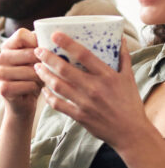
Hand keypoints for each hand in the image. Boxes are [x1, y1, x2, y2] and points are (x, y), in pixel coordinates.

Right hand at [0, 28, 41, 118]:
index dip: (36, 42)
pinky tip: (33, 89)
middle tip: (46, 69)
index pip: (21, 34)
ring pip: (30, 70)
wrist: (24, 101)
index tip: (43, 50)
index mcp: (7, 46)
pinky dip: (35, 88)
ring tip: (40, 79)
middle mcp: (0, 58)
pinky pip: (28, 84)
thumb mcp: (37, 58)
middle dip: (42, 62)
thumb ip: (41, 45)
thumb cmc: (33, 76)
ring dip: (40, 76)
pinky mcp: (3, 88)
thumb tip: (54, 38)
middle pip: (29, 53)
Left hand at [34, 33, 145, 148]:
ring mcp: (85, 103)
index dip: (68, 43)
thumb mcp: (129, 78)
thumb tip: (120, 39)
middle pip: (65, 69)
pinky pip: (58, 104)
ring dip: (44, 75)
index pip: (84, 55)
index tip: (55, 35)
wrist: (130, 133)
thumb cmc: (130, 103)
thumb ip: (123, 57)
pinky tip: (43, 89)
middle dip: (48, 58)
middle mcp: (94, 88)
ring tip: (37, 67)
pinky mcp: (79, 116)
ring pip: (58, 86)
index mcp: (107, 76)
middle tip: (38, 50)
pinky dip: (48, 96)